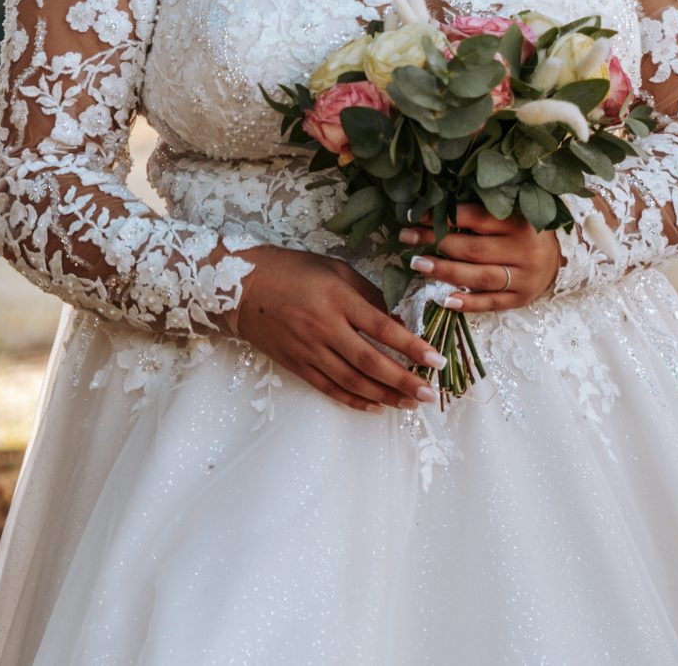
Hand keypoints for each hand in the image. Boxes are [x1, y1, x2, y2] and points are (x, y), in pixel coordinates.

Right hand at [224, 246, 443, 413]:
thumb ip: (367, 294)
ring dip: (384, 395)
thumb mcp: (335, 270)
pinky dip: (353, 400)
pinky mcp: (296, 365)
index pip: (383, 328)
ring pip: (352, 382)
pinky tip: (374, 406)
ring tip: (408, 403)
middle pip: (371, 362)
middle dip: (403, 380)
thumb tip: (398, 319)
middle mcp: (325, 328)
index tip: (435, 360)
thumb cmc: (293, 270)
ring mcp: (309, 350)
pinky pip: (329, 388)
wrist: (241, 287)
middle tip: (428, 393)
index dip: (411, 346)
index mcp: (338, 299)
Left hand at [397, 202, 560, 312]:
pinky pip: (491, 302)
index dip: (443, 216)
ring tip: (418, 264)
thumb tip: (436, 206)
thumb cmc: (526, 230)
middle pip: (473, 248)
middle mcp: (523, 250)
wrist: (561, 257)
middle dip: (436, 243)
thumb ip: (482, 212)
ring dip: (445, 271)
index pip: (475, 218)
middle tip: (407, 238)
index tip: (415, 214)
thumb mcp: (512, 213)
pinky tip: (444, 299)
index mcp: (519, 222)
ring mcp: (523, 277)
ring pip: (479, 276)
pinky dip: (467, 302)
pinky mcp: (520, 298)